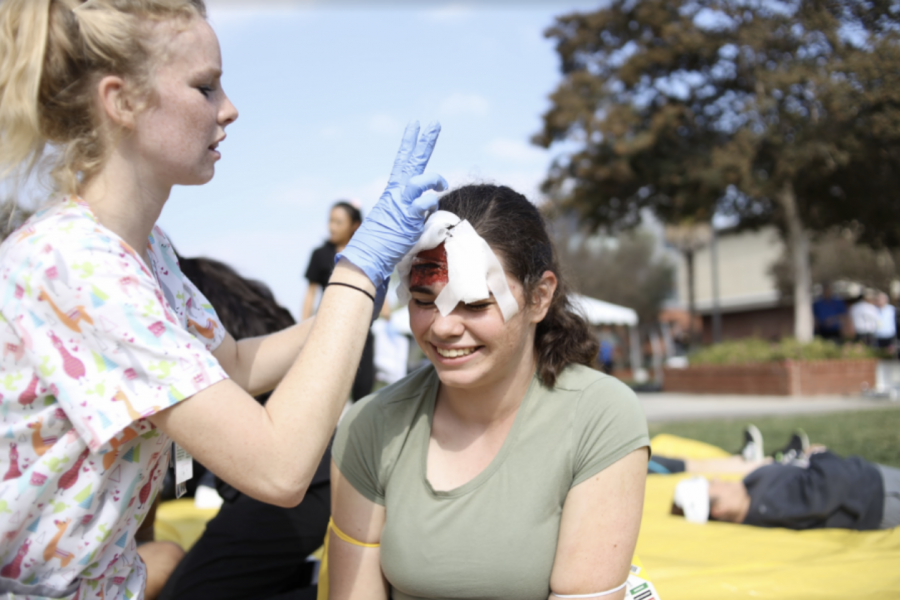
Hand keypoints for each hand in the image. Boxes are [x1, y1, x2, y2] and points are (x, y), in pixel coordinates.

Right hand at [338, 121, 447, 286]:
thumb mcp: (399, 221)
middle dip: (424, 142)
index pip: (403, 162)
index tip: (415, 125)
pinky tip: (434, 199)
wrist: (366, 255)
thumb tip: (427, 208)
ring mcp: (401, 204)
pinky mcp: (407, 217)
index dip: (410, 143)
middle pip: (412, 161)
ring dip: (433, 180)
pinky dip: (430, 200)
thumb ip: (413, 210)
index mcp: (394, 192)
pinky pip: (423, 202)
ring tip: (441, 184)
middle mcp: (397, 193)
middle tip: (434, 123)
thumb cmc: (382, 242)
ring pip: (419, 180)